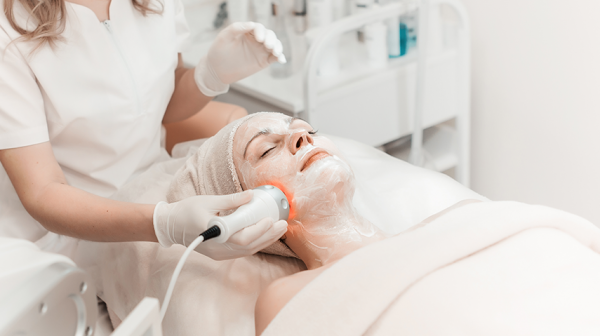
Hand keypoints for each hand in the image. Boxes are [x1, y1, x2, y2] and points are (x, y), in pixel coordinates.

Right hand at [153, 191, 287, 259]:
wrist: (170, 226)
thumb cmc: (186, 211)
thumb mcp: (209, 201)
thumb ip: (231, 200)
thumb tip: (251, 195)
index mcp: (214, 233)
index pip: (242, 237)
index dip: (258, 231)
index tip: (270, 220)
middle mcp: (218, 248)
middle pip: (249, 246)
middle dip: (268, 236)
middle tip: (283, 225)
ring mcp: (219, 253)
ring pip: (247, 251)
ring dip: (265, 240)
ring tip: (278, 230)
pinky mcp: (220, 254)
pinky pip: (242, 251)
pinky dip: (255, 243)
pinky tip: (265, 235)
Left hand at [194, 22, 286, 95]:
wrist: (217, 70)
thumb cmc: (218, 51)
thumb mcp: (224, 37)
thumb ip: (236, 28)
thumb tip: (252, 24)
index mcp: (247, 31)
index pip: (259, 28)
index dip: (261, 32)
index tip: (259, 39)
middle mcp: (256, 39)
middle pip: (269, 35)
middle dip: (271, 39)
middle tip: (267, 45)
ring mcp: (260, 50)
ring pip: (274, 45)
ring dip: (277, 47)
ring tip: (275, 52)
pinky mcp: (263, 61)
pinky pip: (274, 58)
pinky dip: (280, 57)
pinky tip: (281, 60)